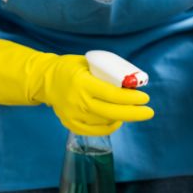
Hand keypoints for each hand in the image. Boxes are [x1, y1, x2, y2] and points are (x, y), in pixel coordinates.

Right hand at [0, 38, 153, 135]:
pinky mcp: (70, 123)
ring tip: (132, 111)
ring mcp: (72, 115)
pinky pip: (94, 131)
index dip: (131, 98)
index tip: (145, 98)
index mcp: (83, 83)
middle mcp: (77, 101)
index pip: (112, 94)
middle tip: (149, 112)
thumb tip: (131, 81)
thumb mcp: (88, 62)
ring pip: (104, 122)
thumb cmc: (70, 68)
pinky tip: (117, 121)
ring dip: (122, 118)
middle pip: (111, 112)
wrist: (43, 80)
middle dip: (134, 113)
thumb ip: (106, 72)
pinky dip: (108, 127)